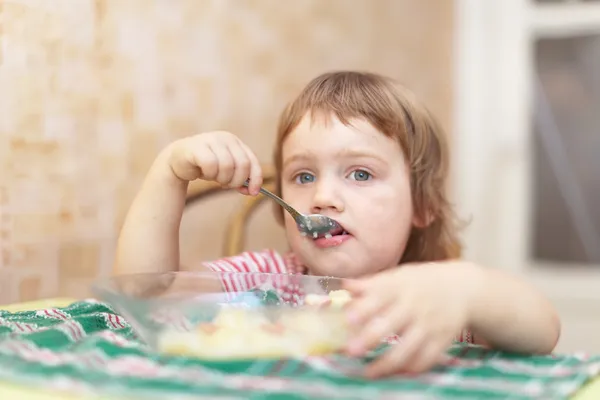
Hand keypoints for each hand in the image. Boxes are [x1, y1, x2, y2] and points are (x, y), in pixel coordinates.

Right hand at [166, 131, 262, 194]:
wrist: (178, 160)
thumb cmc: (206, 166)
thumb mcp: (226, 172)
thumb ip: (240, 178)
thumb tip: (252, 191)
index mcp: (236, 142)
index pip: (252, 161)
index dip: (255, 179)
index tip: (253, 193)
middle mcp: (226, 138)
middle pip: (242, 164)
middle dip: (236, 181)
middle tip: (226, 185)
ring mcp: (211, 140)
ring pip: (227, 166)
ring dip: (221, 179)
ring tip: (213, 177)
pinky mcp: (197, 146)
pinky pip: (211, 165)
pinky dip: (209, 174)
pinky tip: (203, 173)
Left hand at [342, 262, 480, 376]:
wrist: (461, 288)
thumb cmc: (420, 282)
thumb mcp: (397, 276)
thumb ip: (371, 284)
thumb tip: (344, 286)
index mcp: (399, 288)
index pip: (379, 297)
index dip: (363, 308)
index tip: (347, 318)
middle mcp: (414, 306)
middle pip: (391, 324)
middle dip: (370, 338)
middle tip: (351, 350)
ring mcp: (429, 324)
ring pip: (408, 349)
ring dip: (387, 363)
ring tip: (368, 373)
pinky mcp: (442, 340)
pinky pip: (426, 360)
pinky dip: (409, 369)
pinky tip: (394, 373)